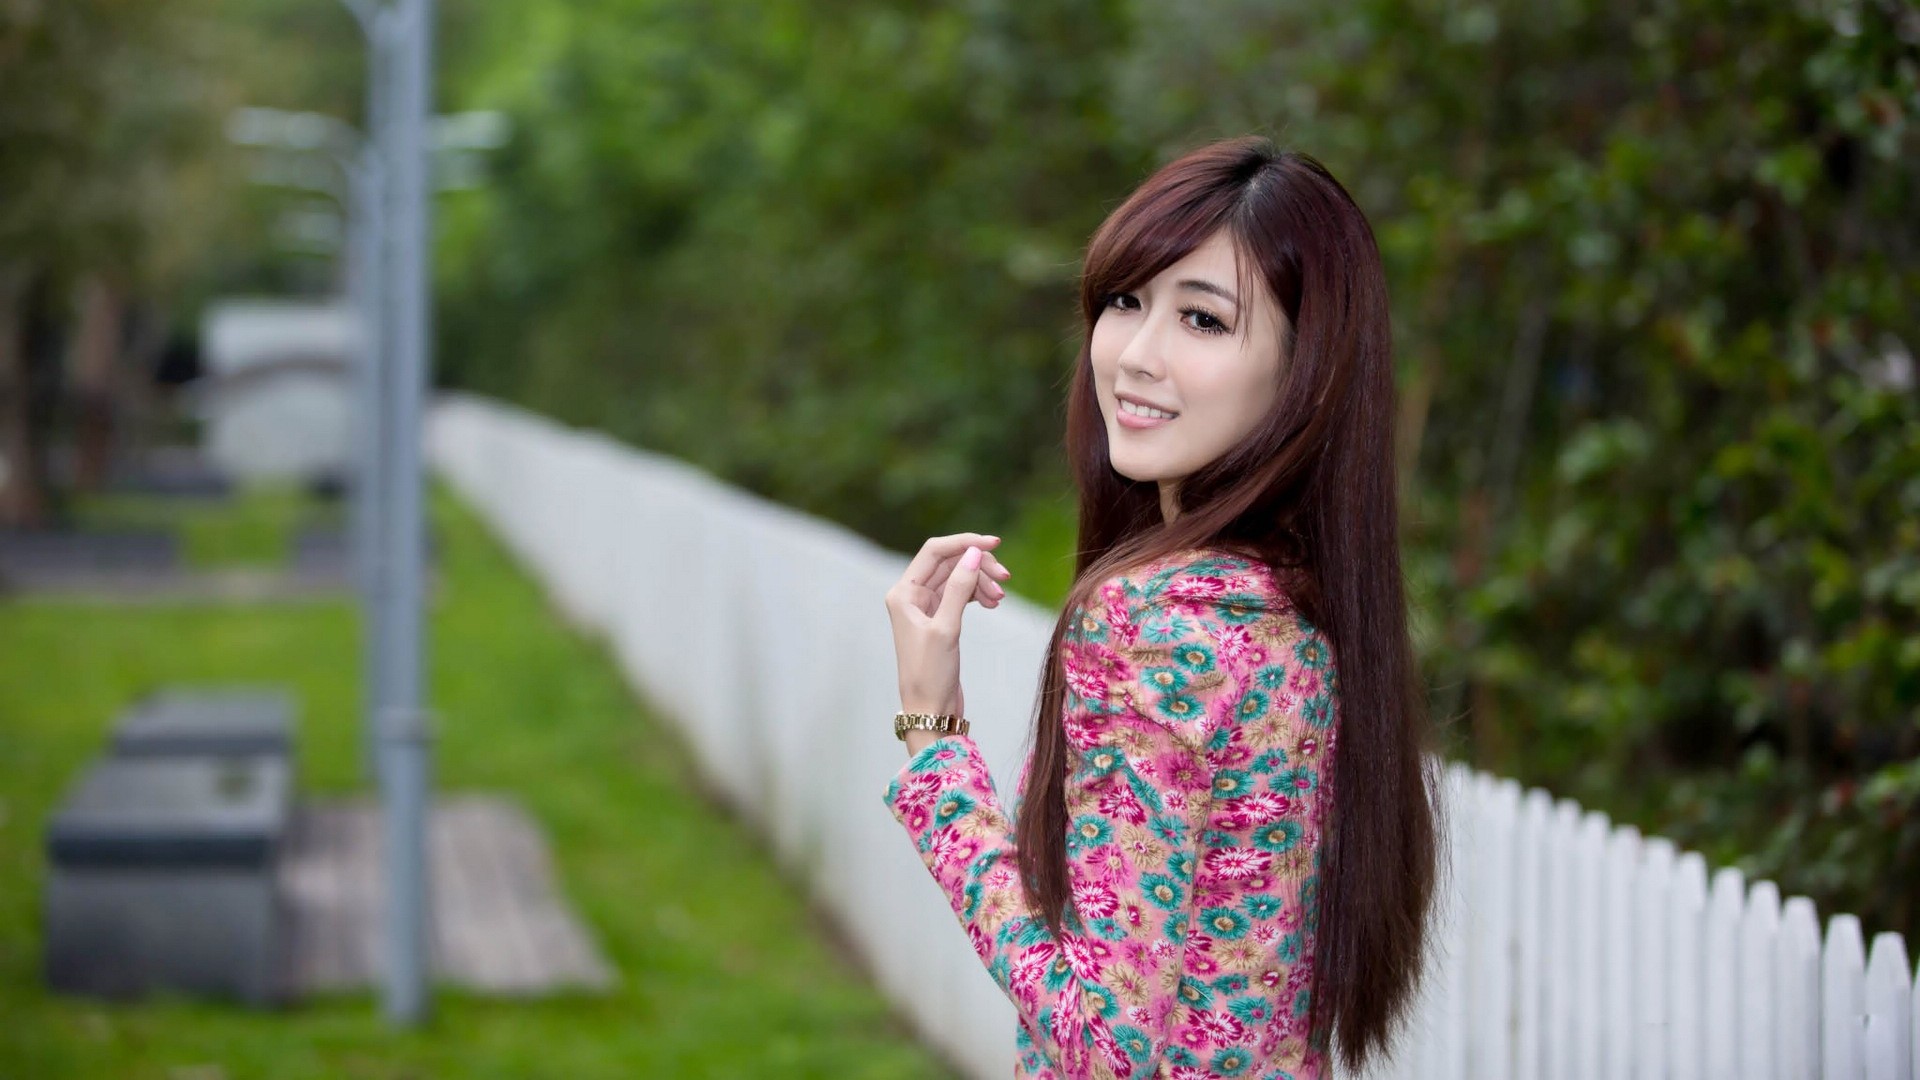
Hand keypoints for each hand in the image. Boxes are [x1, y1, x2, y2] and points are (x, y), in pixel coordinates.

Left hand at [883, 532, 1011, 717]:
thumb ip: (960, 588)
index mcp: (903, 593)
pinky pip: (961, 594)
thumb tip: (973, 553)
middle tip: (1005, 579)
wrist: (930, 710)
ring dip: (981, 582)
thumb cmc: (930, 674)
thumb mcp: (946, 628)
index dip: (964, 543)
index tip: (995, 543)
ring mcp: (925, 606)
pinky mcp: (939, 618)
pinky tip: (994, 604)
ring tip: (1000, 598)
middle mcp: (911, 595)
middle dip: (978, 566)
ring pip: (958, 578)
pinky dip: (978, 594)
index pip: (935, 551)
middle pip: (949, 563)